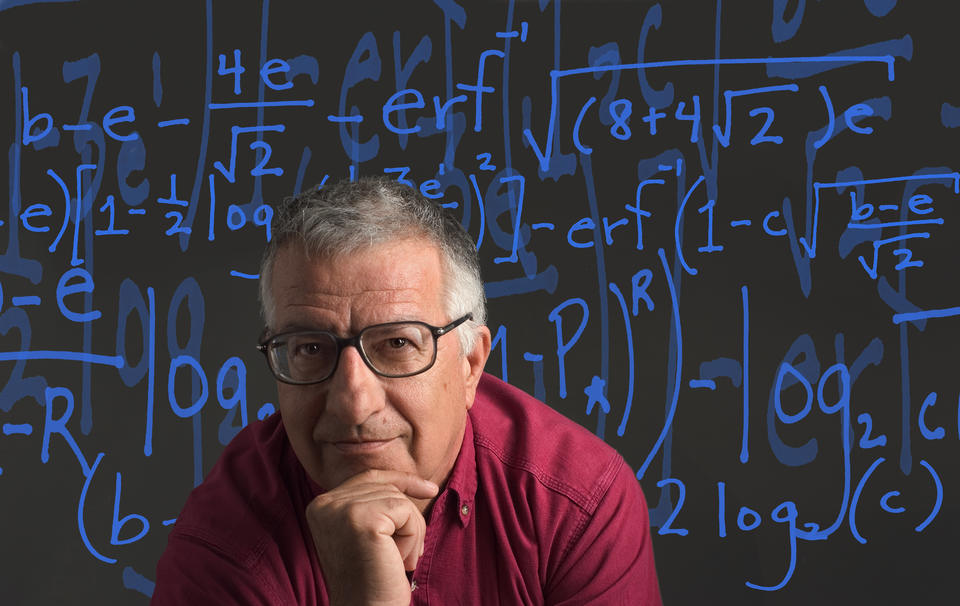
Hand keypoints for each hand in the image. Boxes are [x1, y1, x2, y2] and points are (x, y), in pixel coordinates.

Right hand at [306, 469, 439, 605]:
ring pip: (399, 498)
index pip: (369, 478)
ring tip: (396, 561)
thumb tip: (411, 481)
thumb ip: (374, 504)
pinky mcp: (364, 520)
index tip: (430, 489)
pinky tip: (400, 561)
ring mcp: (342, 510)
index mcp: (320, 506)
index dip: (402, 481)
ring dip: (411, 532)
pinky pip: (406, 511)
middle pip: (386, 486)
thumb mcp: (367, 533)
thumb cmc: (373, 579)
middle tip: (400, 556)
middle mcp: (325, 504)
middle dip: (407, 519)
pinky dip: (413, 537)